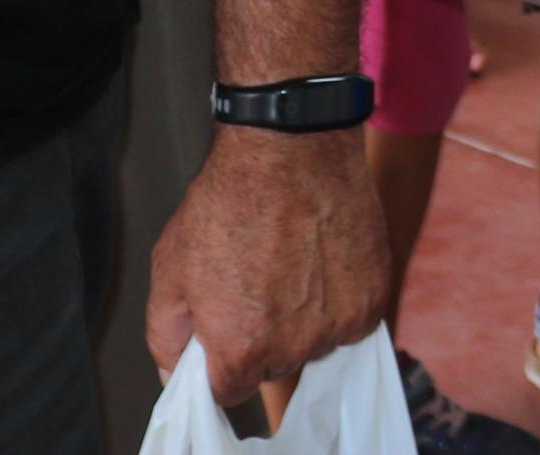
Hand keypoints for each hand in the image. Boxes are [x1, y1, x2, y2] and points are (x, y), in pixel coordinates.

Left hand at [147, 125, 388, 404]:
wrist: (293, 148)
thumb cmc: (231, 200)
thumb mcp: (170, 269)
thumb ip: (167, 336)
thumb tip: (177, 372)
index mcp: (241, 347)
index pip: (228, 392)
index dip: (220, 360)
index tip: (224, 330)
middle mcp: (294, 346)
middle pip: (273, 368)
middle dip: (261, 338)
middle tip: (256, 283)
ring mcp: (339, 323)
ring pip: (314, 344)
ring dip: (303, 320)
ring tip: (291, 265)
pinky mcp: (373, 297)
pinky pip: (351, 321)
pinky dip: (338, 300)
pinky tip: (320, 261)